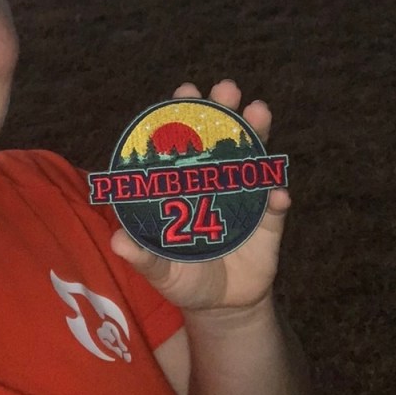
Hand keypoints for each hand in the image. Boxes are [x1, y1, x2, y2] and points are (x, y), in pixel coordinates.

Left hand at [110, 79, 290, 312]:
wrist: (220, 306)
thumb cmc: (182, 276)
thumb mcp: (160, 270)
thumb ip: (143, 256)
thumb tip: (118, 242)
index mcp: (186, 182)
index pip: (183, 140)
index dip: (184, 113)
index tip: (186, 90)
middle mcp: (216, 180)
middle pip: (221, 137)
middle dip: (224, 109)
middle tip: (227, 88)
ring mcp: (245, 197)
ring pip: (253, 159)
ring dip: (257, 134)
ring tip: (259, 112)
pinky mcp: (269, 223)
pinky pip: (275, 207)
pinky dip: (278, 198)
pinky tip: (278, 195)